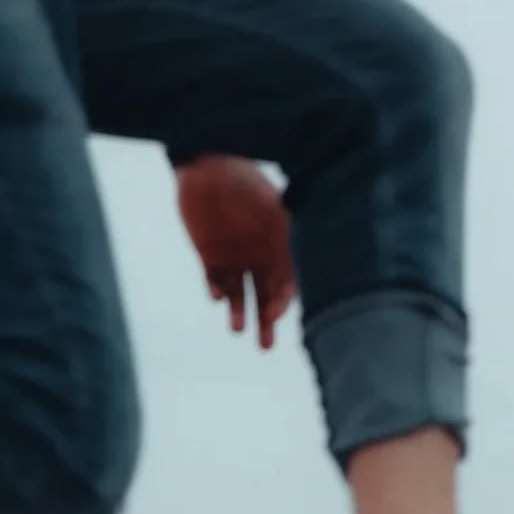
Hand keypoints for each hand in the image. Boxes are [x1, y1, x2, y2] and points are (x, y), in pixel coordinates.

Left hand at [175, 155, 296, 349]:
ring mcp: (234, 255)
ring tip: (237, 329)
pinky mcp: (209, 254)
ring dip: (239, 314)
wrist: (208, 166)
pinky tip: (218, 295)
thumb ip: (289, 241)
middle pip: (265, 296)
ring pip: (239, 294)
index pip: (286, 284)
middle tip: (265, 347)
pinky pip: (214, 281)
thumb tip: (304, 272)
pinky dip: (216, 291)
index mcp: (279, 246)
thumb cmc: (244, 183)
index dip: (282, 303)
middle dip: (266, 322)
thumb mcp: (273, 212)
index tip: (274, 316)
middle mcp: (259, 255)